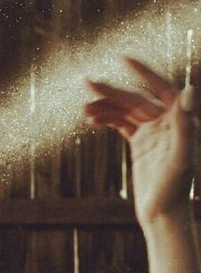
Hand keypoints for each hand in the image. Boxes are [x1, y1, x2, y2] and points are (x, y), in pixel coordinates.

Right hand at [85, 58, 197, 224]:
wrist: (162, 213)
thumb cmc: (174, 190)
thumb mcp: (181, 159)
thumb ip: (185, 125)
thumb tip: (188, 90)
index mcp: (177, 121)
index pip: (160, 88)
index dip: (143, 72)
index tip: (122, 59)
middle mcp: (166, 122)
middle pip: (135, 99)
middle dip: (112, 91)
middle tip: (87, 82)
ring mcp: (152, 132)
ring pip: (125, 112)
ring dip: (105, 107)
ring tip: (83, 108)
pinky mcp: (140, 144)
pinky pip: (121, 125)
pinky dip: (107, 120)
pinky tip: (92, 119)